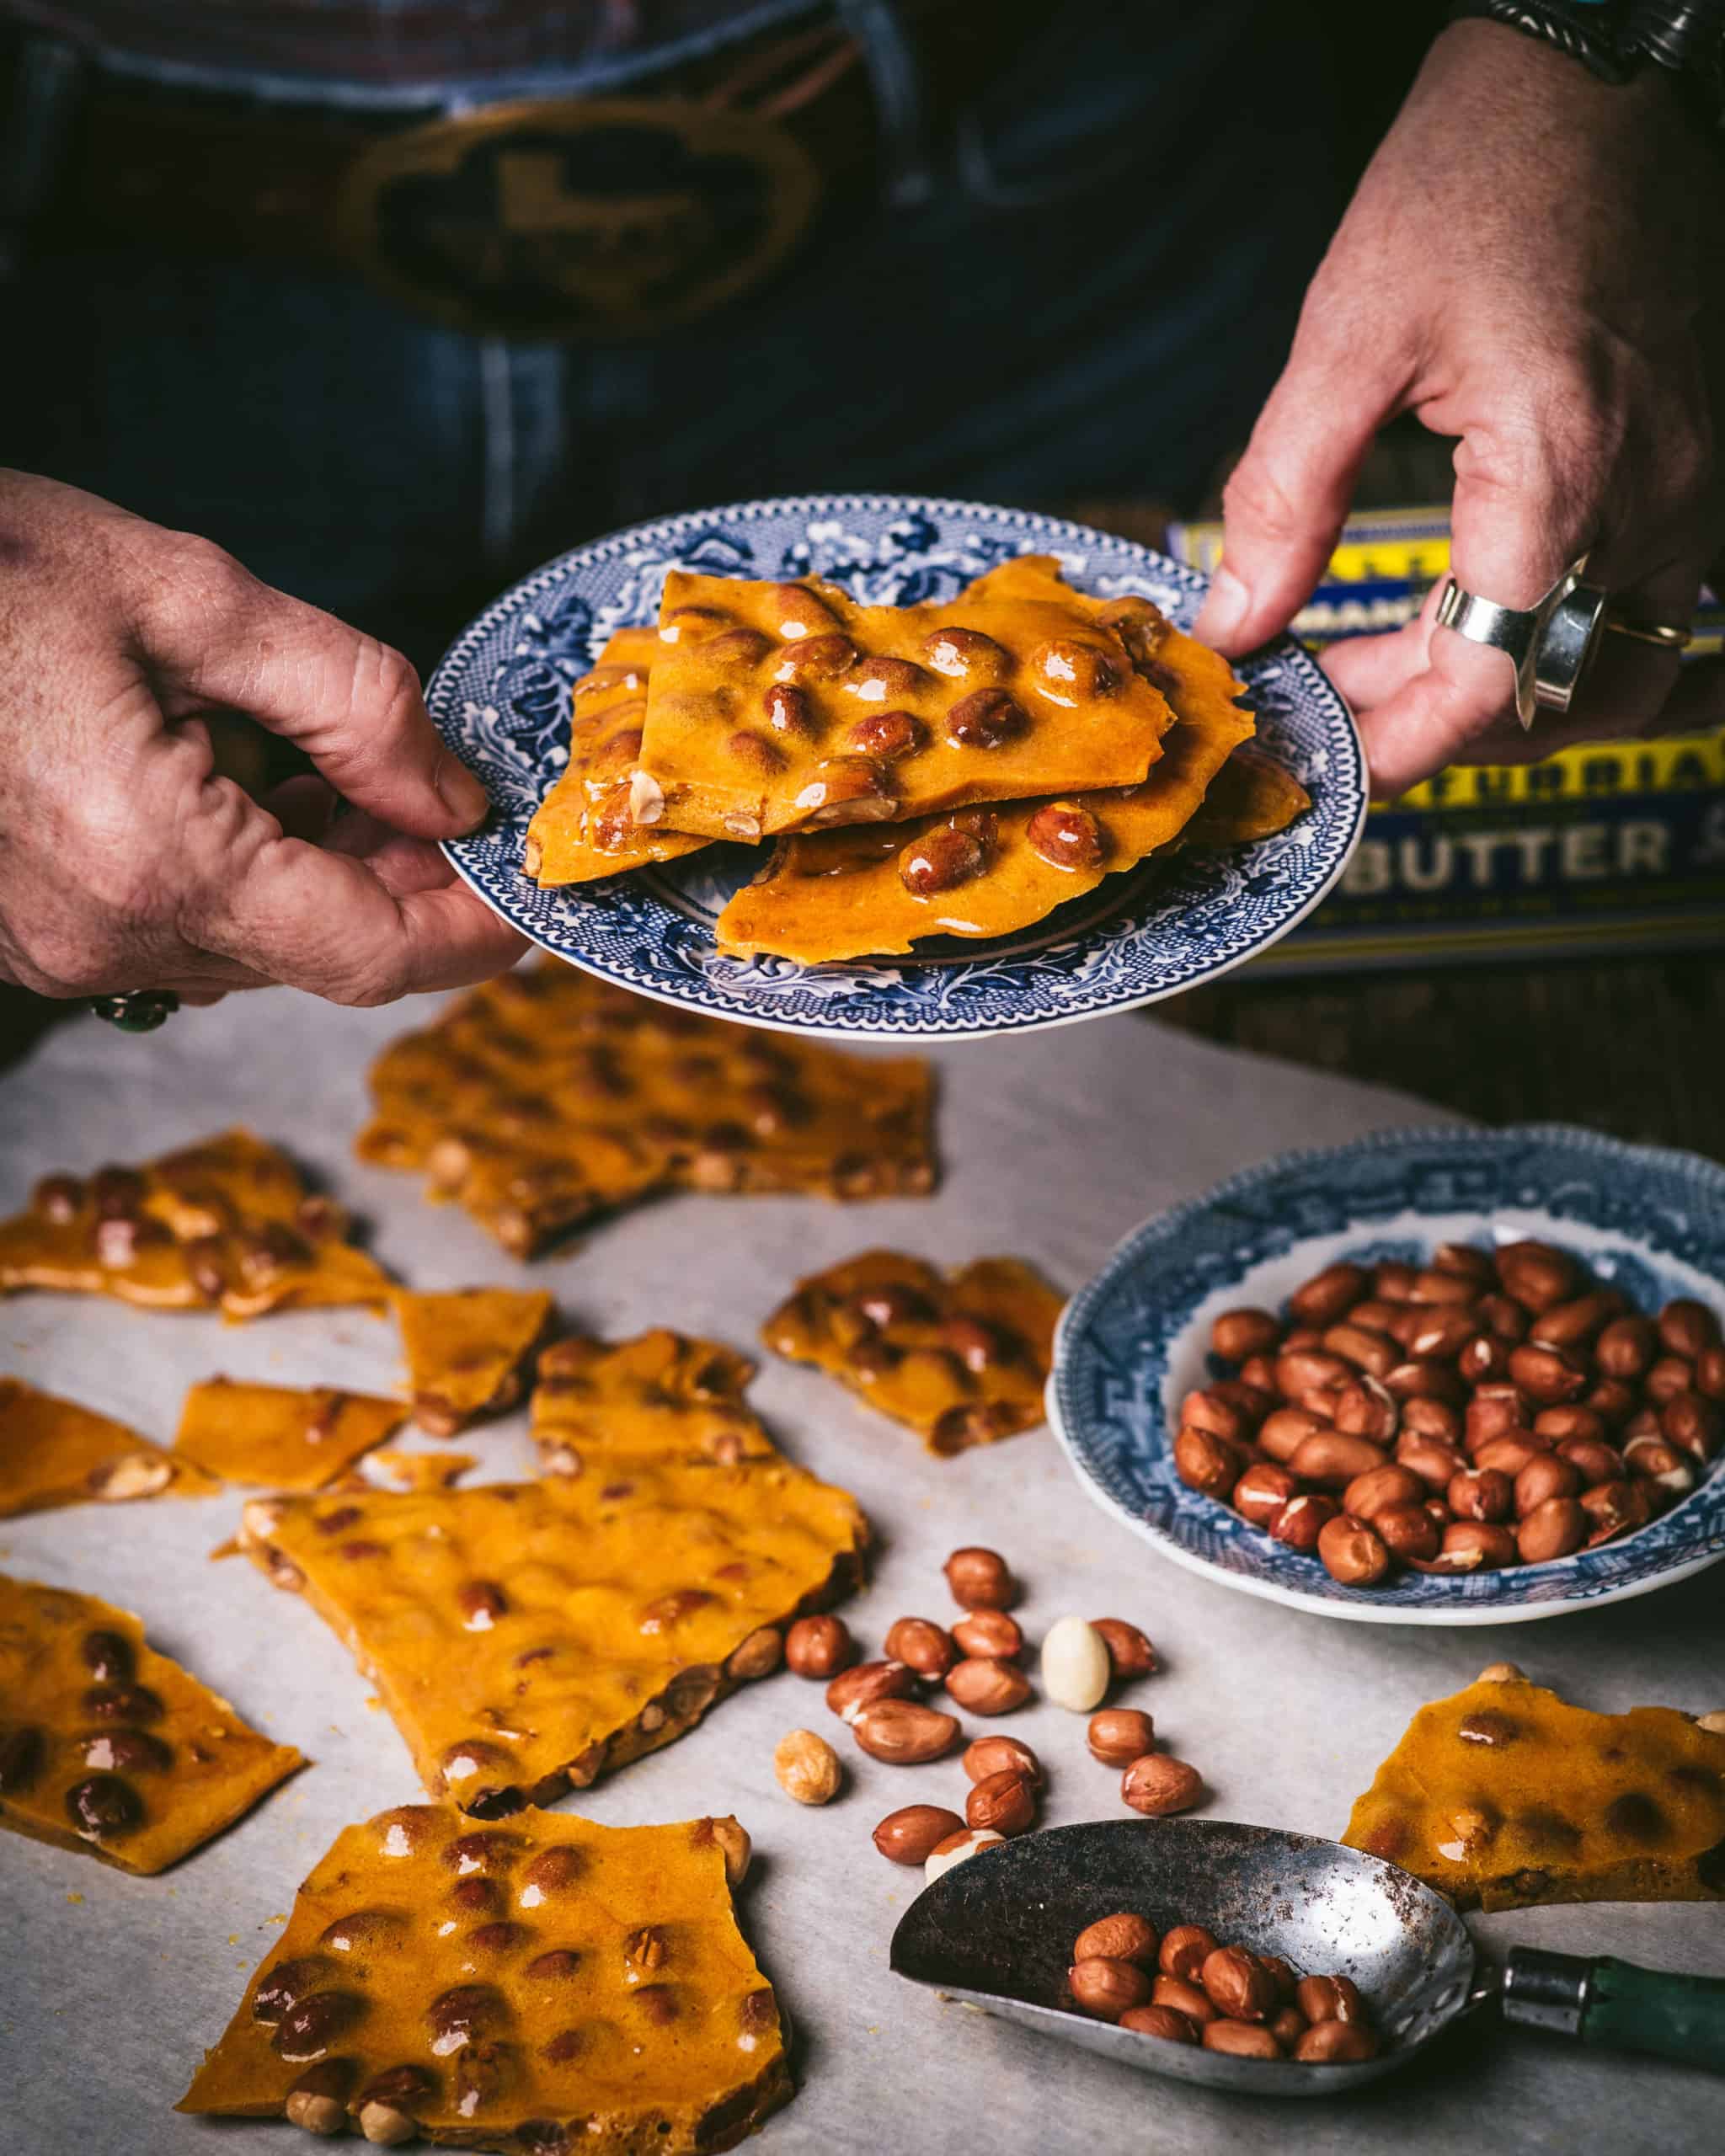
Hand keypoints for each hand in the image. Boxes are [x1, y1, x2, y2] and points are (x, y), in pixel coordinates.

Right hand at [0, 471, 525, 1000]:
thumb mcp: (187, 597)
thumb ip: (350, 701)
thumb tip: (452, 791)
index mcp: (157, 858)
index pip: (373, 954)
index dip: (471, 933)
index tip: (528, 894)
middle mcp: (107, 933)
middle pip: (321, 954)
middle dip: (400, 883)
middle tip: (440, 794)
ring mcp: (57, 949)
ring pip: (253, 946)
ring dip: (317, 871)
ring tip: (318, 760)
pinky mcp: (28, 935)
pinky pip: (177, 928)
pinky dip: (238, 870)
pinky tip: (229, 776)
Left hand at [1191, 22, 1724, 795]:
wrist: (1592, 82)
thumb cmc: (1479, 178)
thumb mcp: (1348, 337)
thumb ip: (1282, 498)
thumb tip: (1235, 623)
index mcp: (1563, 472)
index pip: (1487, 678)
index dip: (1397, 743)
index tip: (1323, 755)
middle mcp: (1650, 499)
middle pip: (1553, 694)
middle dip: (1435, 720)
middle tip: (1330, 698)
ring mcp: (1686, 487)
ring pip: (1608, 667)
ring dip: (1499, 692)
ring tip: (1385, 662)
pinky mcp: (1690, 467)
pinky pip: (1633, 605)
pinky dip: (1545, 637)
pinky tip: (1456, 608)